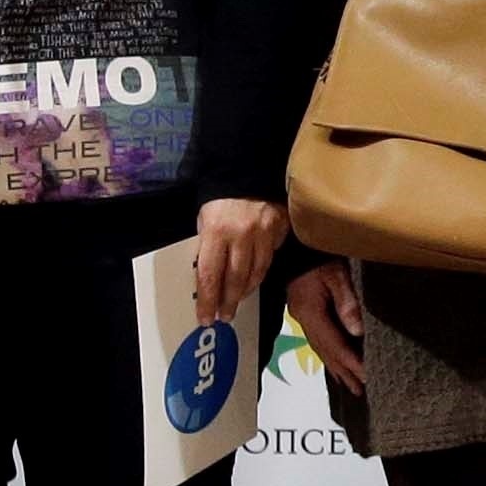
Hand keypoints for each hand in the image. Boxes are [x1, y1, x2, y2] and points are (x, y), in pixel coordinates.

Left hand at [193, 197, 284, 323]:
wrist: (249, 168)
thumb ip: (207, 246)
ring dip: (246, 290)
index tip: (205, 317)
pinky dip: (261, 269)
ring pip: (257, 273)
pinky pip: (270, 256)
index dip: (208, 300)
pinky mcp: (280, 229)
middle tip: (224, 316)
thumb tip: (208, 276)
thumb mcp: (204, 219)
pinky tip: (254, 276)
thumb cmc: (220, 196)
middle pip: (235, 279)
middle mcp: (241, 235)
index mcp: (216, 231)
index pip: (209, 275)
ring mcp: (264, 233)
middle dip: (228, 301)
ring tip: (238, 299)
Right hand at [283, 257, 368, 386]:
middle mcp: (305, 321)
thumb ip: (346, 302)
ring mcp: (303, 319)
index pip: (334, 345)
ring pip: (322, 350)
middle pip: (327, 353)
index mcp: (310, 313)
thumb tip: (357, 331)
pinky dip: (331, 357)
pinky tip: (337, 365)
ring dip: (338, 369)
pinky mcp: (305, 314)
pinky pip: (320, 342)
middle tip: (361, 390)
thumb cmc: (317, 257)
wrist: (295, 246)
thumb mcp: (335, 275)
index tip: (367, 376)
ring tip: (352, 385)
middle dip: (345, 372)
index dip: (351, 363)